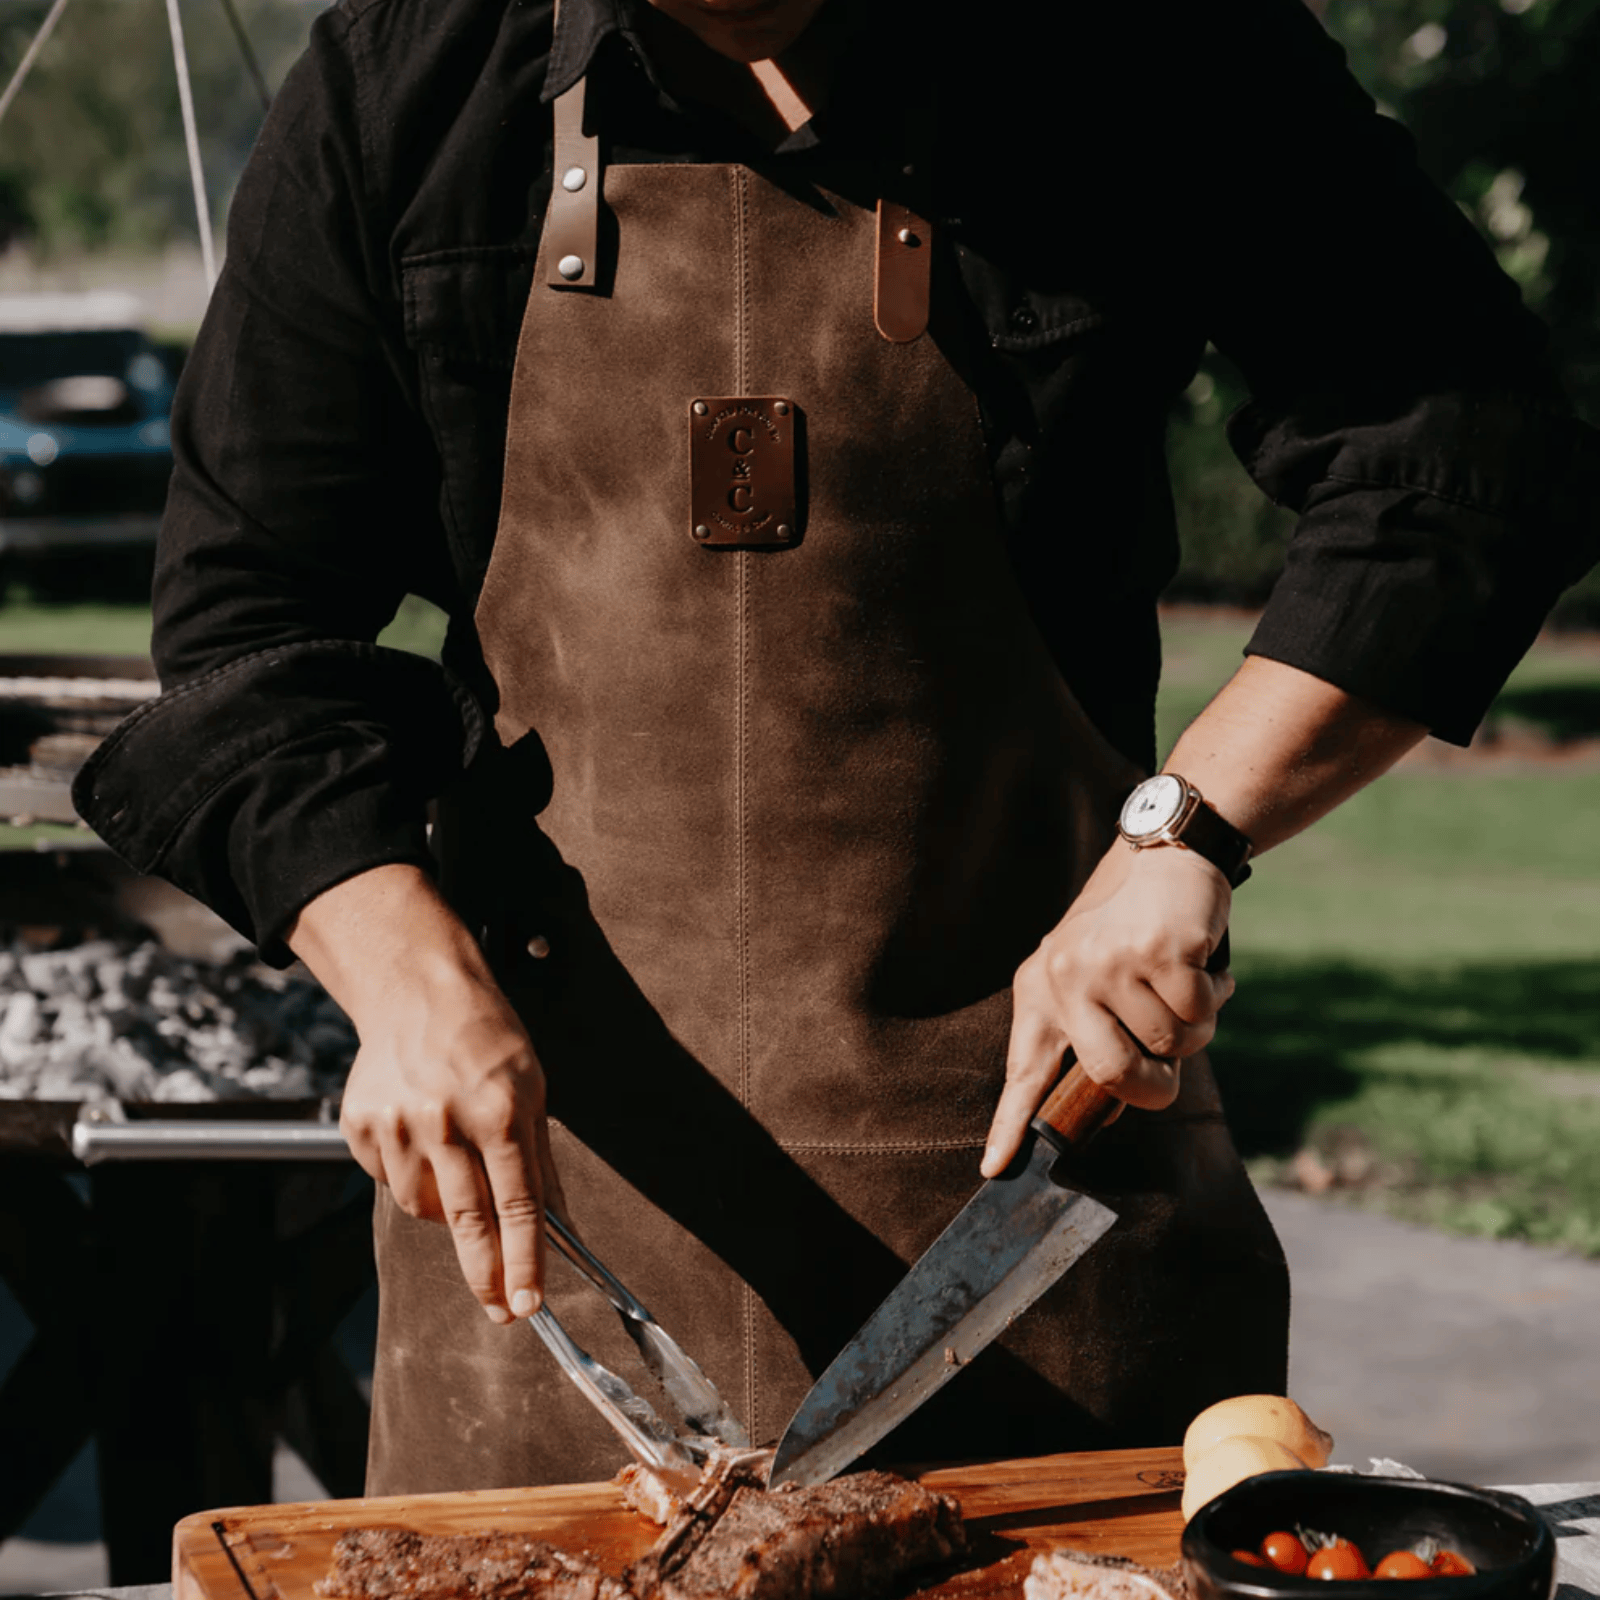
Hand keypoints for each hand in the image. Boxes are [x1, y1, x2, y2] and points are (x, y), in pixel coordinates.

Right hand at [339, 963, 567, 1322]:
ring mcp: (397, 1125)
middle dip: (486, 1275)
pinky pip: (390, 1180)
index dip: (524, 1260)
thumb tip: (559, 1225)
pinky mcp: (361, 1127)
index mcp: (499, 1110)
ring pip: (422, 1208)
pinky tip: (421, 1135)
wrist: (417, 991)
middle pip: (467, 1222)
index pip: (517, 1204)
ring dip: (446, 1206)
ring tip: (455, 1158)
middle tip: (502, 1310)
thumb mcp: (534, 1089)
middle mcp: (445, 1121)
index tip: (529, 1303)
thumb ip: (542, 1161)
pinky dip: (410, 1174)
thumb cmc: (487, 1039)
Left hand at [981, 840, 1233, 1176]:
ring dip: (1194, 1027)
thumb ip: (1093, 1034)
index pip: (1025, 1069)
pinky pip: (1199, 1013)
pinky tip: (1202, 965)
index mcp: (1042, 988)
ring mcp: (1110, 961)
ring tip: (1183, 985)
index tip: (995, 1169)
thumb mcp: (1094, 975)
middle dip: (1156, 1084)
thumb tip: (1111, 1107)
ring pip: (1171, 1046)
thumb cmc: (1134, 931)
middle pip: (1115, 1076)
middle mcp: (1065, 975)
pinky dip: (1214, 997)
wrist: (1164, 857)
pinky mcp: (1158, 948)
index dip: (1011, 1123)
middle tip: (1169, 1062)